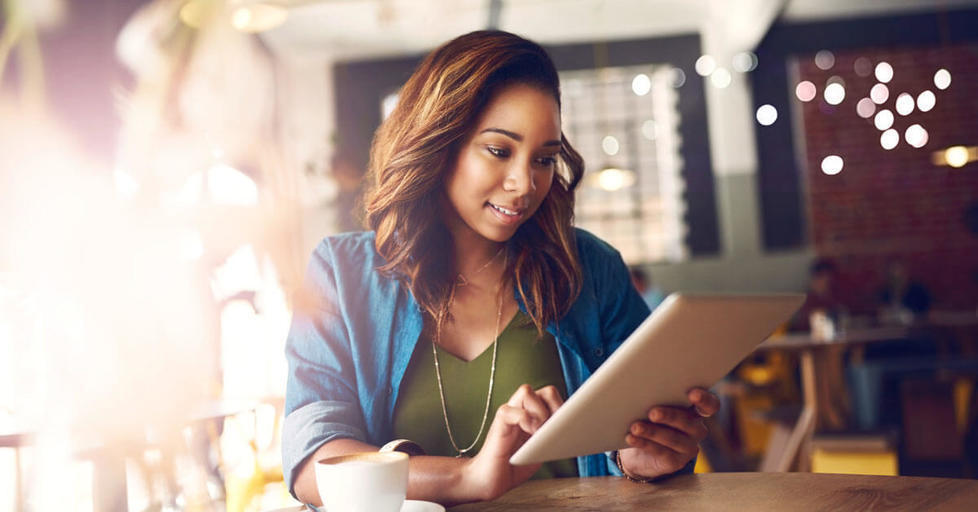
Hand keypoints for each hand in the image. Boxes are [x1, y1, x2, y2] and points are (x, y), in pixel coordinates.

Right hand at [463, 384, 562, 499]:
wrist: (489, 480)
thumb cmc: (514, 466)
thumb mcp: (540, 450)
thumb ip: (551, 437)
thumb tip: (571, 430)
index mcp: (534, 414)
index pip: (554, 397)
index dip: (566, 409)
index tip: (570, 426)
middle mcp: (522, 409)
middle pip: (546, 391)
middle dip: (556, 408)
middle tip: (554, 429)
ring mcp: (509, 413)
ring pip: (527, 391)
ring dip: (539, 412)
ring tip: (540, 432)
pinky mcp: (498, 423)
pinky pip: (511, 410)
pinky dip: (525, 420)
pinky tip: (529, 434)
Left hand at [618, 387, 719, 479]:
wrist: (638, 453)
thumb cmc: (648, 421)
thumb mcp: (653, 407)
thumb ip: (656, 398)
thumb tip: (639, 387)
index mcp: (695, 411)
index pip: (710, 405)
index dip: (705, 399)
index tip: (692, 394)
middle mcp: (697, 429)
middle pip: (688, 422)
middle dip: (670, 416)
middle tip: (653, 412)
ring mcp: (689, 447)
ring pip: (673, 438)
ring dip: (652, 432)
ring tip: (635, 427)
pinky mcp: (676, 462)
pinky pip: (661, 452)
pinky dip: (644, 443)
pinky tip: (631, 438)